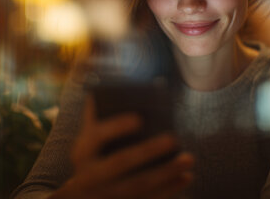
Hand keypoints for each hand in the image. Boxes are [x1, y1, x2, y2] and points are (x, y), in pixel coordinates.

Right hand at [52, 96, 193, 198]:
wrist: (82, 196)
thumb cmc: (94, 153)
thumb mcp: (89, 136)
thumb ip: (98, 112)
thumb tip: (113, 82)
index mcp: (82, 152)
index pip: (97, 136)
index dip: (117, 127)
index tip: (139, 118)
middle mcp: (90, 176)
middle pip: (121, 163)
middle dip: (148, 151)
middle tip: (174, 138)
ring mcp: (106, 196)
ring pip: (138, 186)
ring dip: (166, 173)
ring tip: (188, 158)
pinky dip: (169, 190)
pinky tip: (186, 177)